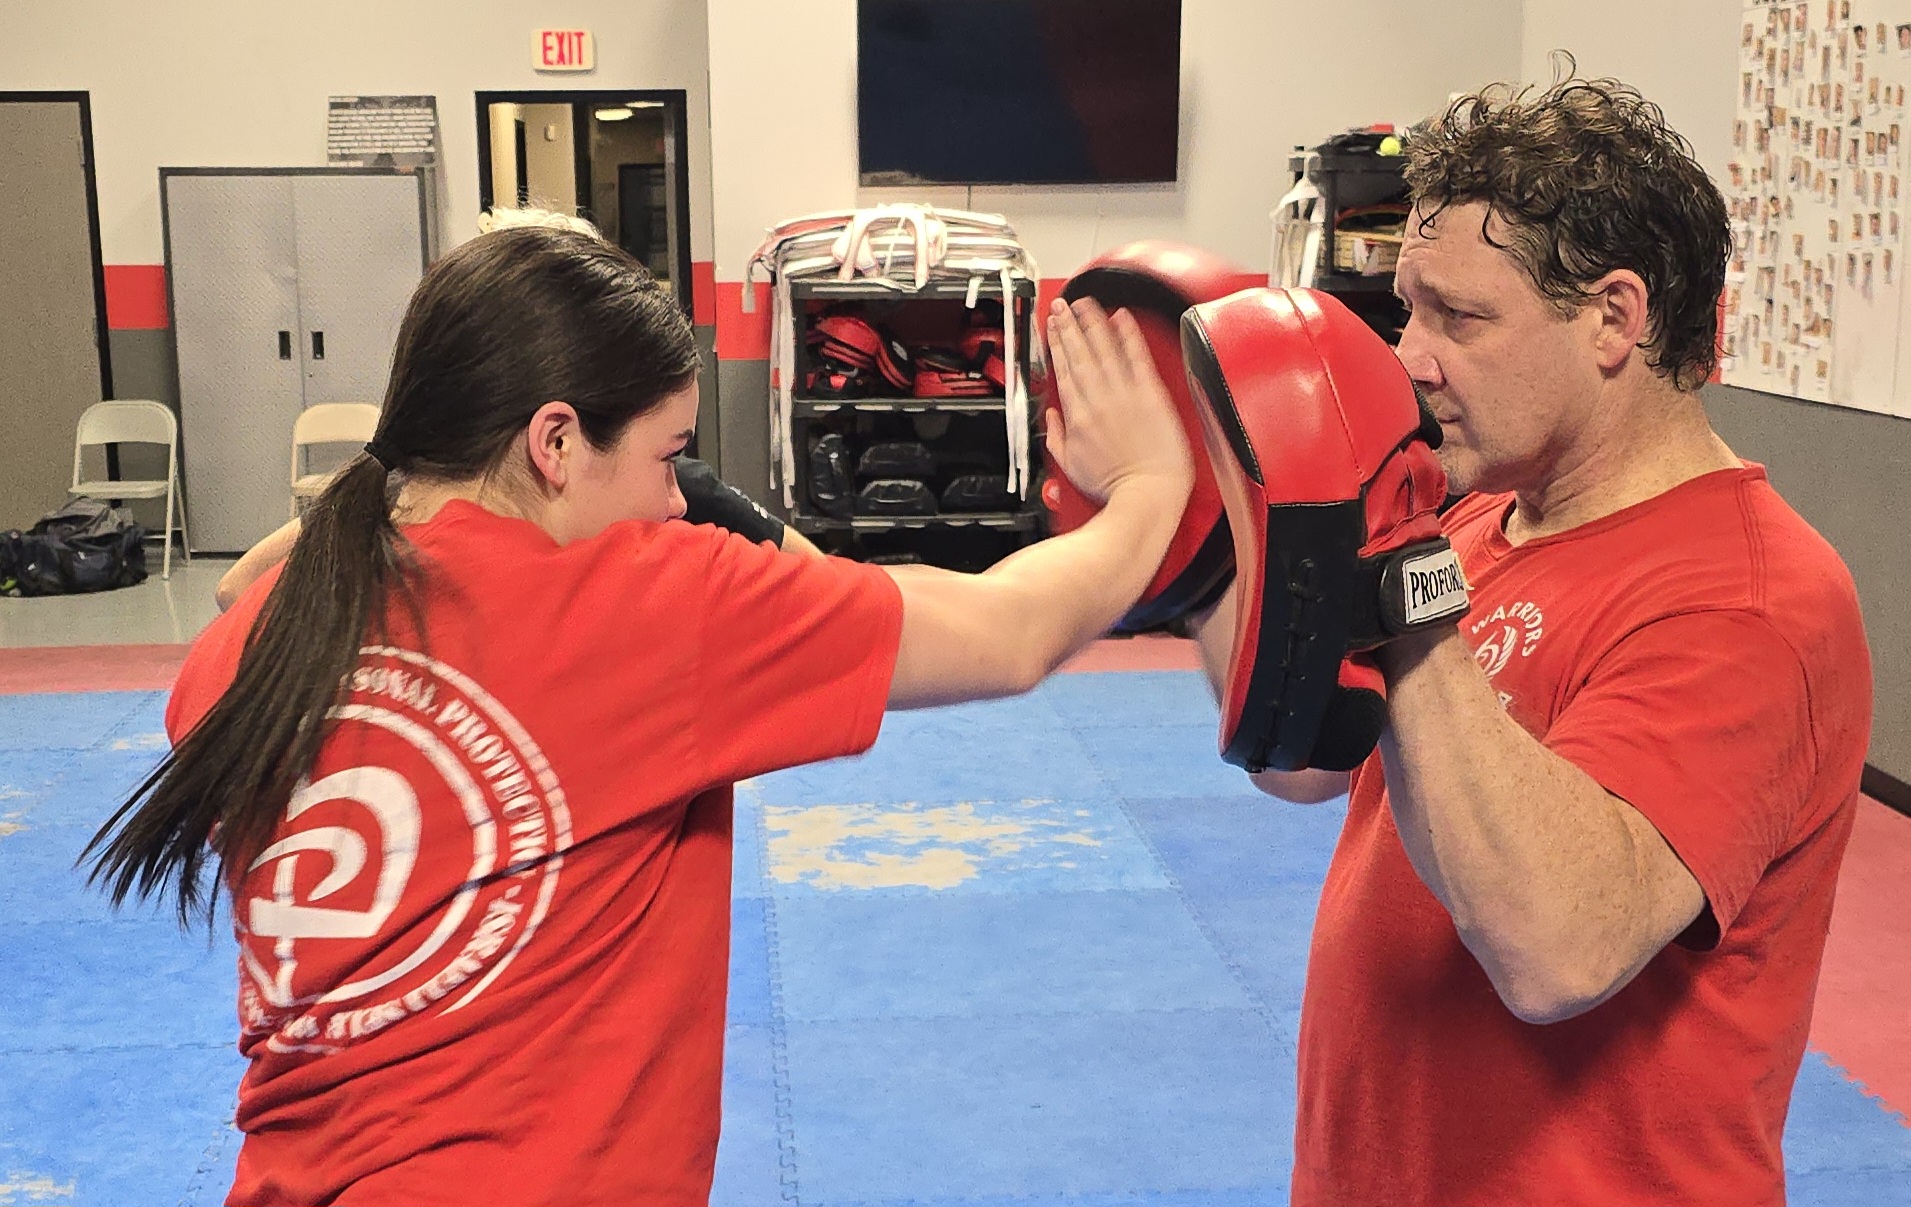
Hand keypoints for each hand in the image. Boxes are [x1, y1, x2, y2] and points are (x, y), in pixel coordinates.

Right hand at [1045, 298, 1192, 505]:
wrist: (1146, 492)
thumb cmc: (1114, 486)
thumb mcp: (1070, 466)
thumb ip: (1057, 438)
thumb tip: (1052, 419)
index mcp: (1078, 416)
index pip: (1063, 370)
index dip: (1056, 343)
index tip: (1052, 325)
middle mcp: (1099, 400)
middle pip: (1080, 353)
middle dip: (1068, 325)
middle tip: (1062, 304)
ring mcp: (1125, 395)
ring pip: (1105, 349)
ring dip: (1093, 322)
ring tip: (1085, 302)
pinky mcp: (1150, 395)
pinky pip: (1137, 357)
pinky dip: (1128, 335)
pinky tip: (1122, 318)